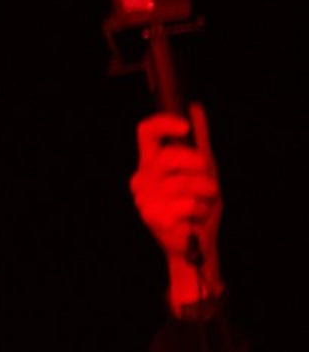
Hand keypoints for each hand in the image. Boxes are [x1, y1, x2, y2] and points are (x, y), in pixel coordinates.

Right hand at [131, 105, 222, 298]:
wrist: (198, 242)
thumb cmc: (198, 204)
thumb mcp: (203, 169)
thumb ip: (199, 140)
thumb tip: (195, 109)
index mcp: (150, 163)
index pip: (146, 132)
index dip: (164, 124)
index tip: (185, 128)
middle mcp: (141, 178)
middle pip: (170, 156)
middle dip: (198, 167)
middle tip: (209, 181)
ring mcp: (144, 198)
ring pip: (184, 182)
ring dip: (205, 193)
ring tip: (202, 204)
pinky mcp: (153, 216)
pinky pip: (187, 204)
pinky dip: (199, 211)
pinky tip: (193, 219)